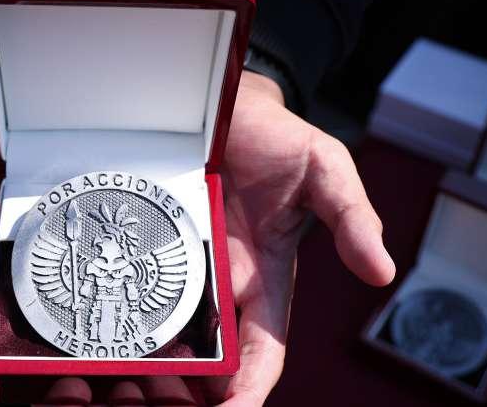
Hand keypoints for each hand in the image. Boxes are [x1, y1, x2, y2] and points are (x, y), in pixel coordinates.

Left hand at [99, 72, 394, 405]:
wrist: (231, 108)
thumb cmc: (281, 142)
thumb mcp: (327, 172)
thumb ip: (352, 219)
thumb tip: (382, 271)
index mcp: (268, 276)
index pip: (263, 348)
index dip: (251, 386)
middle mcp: (224, 280)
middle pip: (209, 354)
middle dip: (190, 390)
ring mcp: (185, 263)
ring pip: (169, 330)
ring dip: (154, 367)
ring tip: (127, 390)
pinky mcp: (154, 243)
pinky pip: (137, 288)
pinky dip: (127, 320)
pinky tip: (104, 342)